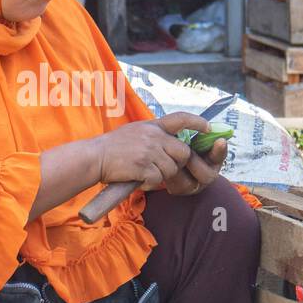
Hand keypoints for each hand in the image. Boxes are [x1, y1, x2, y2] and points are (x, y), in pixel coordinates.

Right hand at [95, 112, 223, 192]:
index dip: (197, 122)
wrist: (94, 157)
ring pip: (172, 169)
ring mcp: (150, 151)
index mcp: (153, 126)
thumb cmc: (113, 146)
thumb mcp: (135, 130)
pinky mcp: (144, 167)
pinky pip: (158, 180)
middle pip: (183, 152)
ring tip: (143, 172)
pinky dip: (149, 183)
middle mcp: (154, 136)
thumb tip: (171, 140)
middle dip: (177, 163)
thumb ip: (154, 133)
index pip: (181, 119)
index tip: (208, 127)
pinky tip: (137, 178)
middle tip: (161, 167)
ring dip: (161, 175)